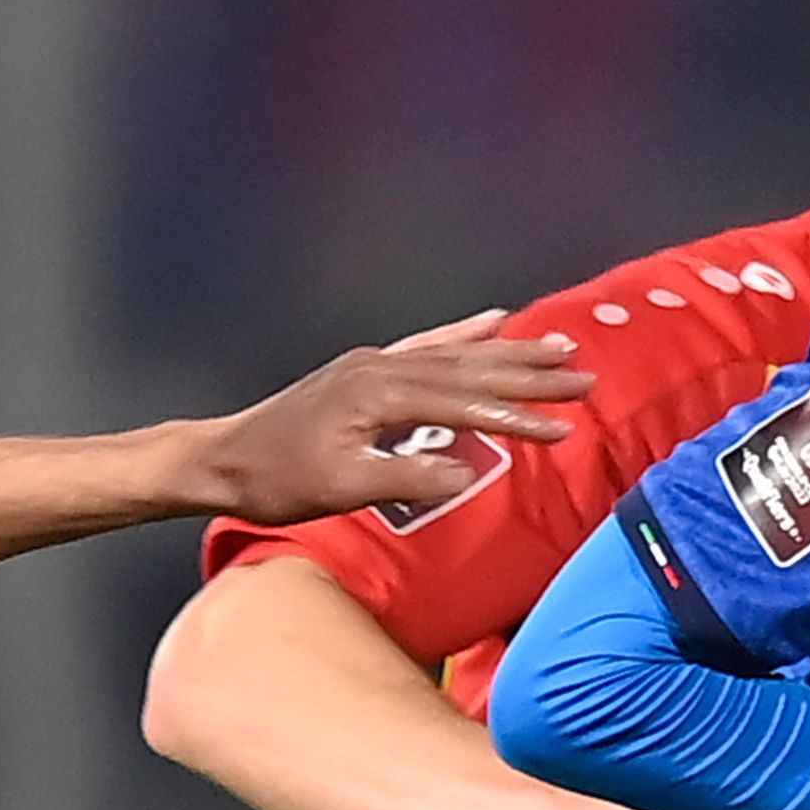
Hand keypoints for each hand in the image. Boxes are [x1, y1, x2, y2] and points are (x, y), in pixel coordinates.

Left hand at [177, 313, 587, 524]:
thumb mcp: (342, 490)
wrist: (225, 458)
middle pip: (470, 369)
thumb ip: (408, 480)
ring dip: (509, 351)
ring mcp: (374, 362)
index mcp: (381, 394)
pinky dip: (464, 332)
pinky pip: (428, 344)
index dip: (517, 418)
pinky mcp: (366, 368)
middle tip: (584, 376)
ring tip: (559, 346)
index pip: (465, 406)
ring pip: (456, 352)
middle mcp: (382, 367)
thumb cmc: (278, 480)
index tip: (563, 428)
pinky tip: (492, 319)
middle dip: (530, 374)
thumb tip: (468, 475)